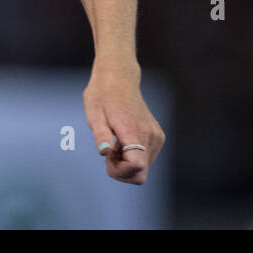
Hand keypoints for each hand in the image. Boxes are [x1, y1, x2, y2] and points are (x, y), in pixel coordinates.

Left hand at [83, 64, 165, 184]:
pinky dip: (133, 156)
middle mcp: (150, 136)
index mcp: (133, 131)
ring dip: (126, 163)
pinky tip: (122, 140)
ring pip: (143, 169)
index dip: (119, 171)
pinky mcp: (158, 137)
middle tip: (108, 150)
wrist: (118, 78)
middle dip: (121, 170)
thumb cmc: (102, 95)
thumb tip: (104, 152)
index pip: (136, 167)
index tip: (106, 157)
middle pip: (141, 174)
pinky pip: (146, 158)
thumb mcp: (94, 113)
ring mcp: (157, 137)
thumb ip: (100, 135)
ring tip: (114, 142)